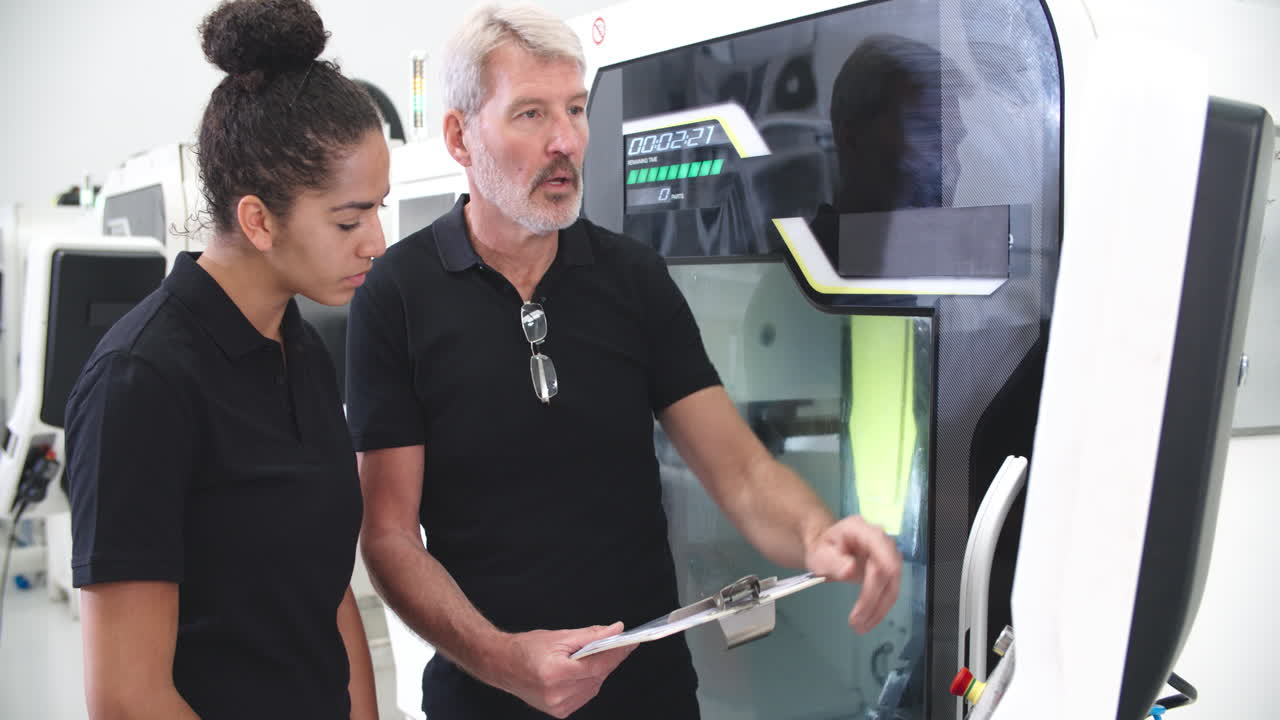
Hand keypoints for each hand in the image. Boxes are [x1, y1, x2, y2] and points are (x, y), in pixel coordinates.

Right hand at [497, 622, 635, 717]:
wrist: (502, 664)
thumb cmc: (526, 649)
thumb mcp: (559, 636)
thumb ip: (590, 635)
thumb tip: (614, 631)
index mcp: (556, 673)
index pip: (597, 663)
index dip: (617, 652)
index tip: (631, 641)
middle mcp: (557, 693)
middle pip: (598, 675)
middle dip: (611, 659)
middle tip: (621, 644)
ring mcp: (558, 706)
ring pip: (594, 686)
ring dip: (600, 670)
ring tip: (599, 655)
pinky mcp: (560, 712)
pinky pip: (585, 695)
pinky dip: (590, 681)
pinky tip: (585, 670)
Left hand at [805, 516, 902, 632]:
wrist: (827, 547)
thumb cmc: (823, 549)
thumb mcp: (820, 555)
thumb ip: (833, 561)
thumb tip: (850, 569)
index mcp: (863, 530)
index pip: (881, 554)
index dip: (877, 579)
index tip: (866, 602)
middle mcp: (881, 540)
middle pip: (888, 573)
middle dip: (874, 601)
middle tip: (857, 622)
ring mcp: (888, 554)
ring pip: (892, 585)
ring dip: (879, 609)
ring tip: (861, 626)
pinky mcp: (889, 569)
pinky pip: (889, 590)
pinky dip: (880, 608)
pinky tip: (868, 620)